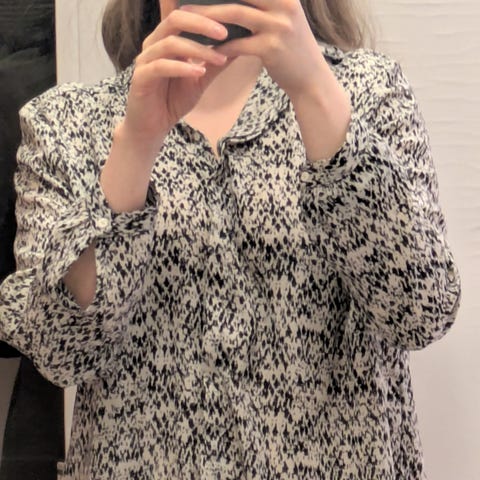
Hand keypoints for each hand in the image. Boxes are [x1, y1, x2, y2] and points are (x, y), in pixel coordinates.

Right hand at [121, 9, 231, 150]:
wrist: (153, 126)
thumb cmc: (173, 100)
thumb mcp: (200, 80)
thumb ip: (215, 64)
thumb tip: (238, 47)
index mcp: (167, 39)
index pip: (185, 16)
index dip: (206, 15)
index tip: (231, 22)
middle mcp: (154, 44)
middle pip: (175, 20)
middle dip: (202, 24)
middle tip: (225, 33)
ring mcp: (145, 60)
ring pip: (170, 43)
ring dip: (198, 50)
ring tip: (219, 59)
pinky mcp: (140, 77)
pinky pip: (161, 66)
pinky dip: (182, 68)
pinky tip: (199, 72)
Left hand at [179, 0, 327, 96]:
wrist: (311, 79)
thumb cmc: (291, 49)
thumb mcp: (283, 18)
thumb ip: (262, 5)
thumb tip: (227, 1)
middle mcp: (284, 4)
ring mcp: (279, 26)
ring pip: (234, 14)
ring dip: (208, 16)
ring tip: (187, 18)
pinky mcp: (271, 48)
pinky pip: (236, 44)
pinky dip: (218, 46)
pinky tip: (204, 48)